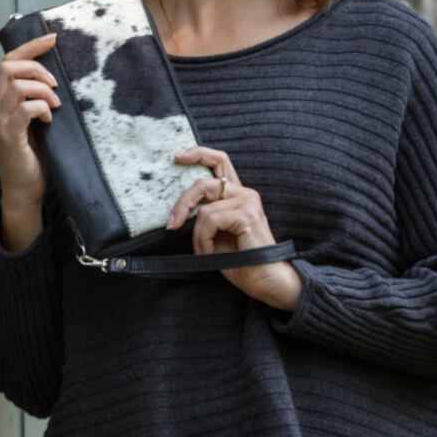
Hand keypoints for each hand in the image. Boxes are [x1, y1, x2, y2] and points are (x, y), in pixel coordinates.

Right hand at [0, 31, 62, 208]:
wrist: (23, 187)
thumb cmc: (30, 152)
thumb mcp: (28, 117)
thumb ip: (30, 95)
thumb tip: (51, 70)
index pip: (7, 61)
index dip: (30, 46)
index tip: (52, 38)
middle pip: (8, 67)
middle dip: (37, 68)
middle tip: (55, 84)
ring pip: (18, 86)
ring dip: (43, 91)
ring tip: (55, 106)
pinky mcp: (7, 136)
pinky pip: (26, 109)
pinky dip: (42, 109)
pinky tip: (49, 120)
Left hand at [167, 146, 302, 309]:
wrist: (265, 282)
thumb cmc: (241, 262)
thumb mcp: (216, 235)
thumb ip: (204, 216)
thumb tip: (180, 211)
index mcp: (237, 195)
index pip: (219, 161)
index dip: (198, 153)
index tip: (178, 156)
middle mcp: (245, 193)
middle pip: (203, 183)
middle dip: (182, 204)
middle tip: (171, 224)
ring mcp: (248, 202)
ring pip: (203, 209)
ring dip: (197, 235)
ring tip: (205, 251)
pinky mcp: (247, 214)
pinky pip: (210, 220)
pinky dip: (204, 239)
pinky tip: (211, 252)